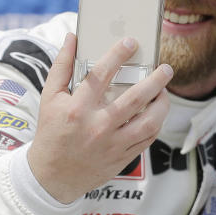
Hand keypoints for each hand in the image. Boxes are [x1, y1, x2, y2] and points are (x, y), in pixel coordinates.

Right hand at [27, 33, 171, 203]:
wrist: (51, 176)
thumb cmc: (51, 133)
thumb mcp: (49, 98)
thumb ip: (61, 66)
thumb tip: (72, 37)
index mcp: (78, 108)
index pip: (101, 74)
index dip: (118, 55)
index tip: (131, 42)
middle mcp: (98, 126)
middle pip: (135, 98)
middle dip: (156, 80)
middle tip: (166, 68)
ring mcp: (113, 144)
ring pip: (149, 122)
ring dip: (162, 104)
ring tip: (164, 92)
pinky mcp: (122, 158)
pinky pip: (148, 139)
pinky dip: (156, 124)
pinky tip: (156, 113)